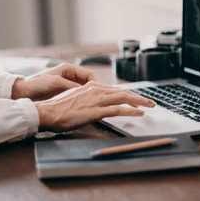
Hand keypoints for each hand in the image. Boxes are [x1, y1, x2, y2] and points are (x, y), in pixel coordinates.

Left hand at [11, 63, 96, 100]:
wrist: (24, 92)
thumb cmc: (37, 84)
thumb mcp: (56, 83)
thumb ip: (71, 85)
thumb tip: (85, 90)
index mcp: (68, 69)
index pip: (88, 74)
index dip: (95, 82)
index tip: (98, 91)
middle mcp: (69, 76)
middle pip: (87, 82)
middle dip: (93, 90)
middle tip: (98, 99)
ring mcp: (66, 85)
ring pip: (83, 90)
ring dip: (87, 95)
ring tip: (92, 103)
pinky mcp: (63, 93)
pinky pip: (76, 95)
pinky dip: (80, 100)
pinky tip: (82, 106)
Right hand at [35, 81, 156, 131]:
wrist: (49, 112)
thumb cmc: (58, 108)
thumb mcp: (75, 99)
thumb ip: (87, 99)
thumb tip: (93, 104)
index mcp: (91, 86)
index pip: (115, 90)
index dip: (128, 95)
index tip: (136, 100)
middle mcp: (96, 90)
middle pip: (123, 92)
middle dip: (139, 97)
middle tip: (150, 102)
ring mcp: (97, 100)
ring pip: (124, 98)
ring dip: (140, 102)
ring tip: (150, 105)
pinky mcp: (96, 111)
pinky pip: (118, 110)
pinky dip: (131, 111)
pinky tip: (140, 113)